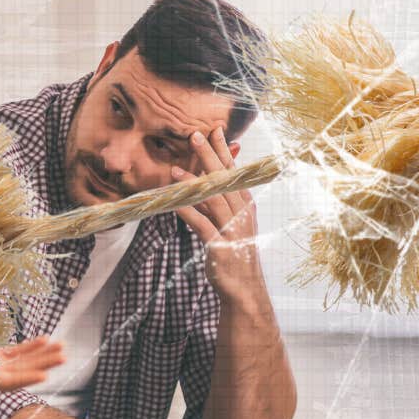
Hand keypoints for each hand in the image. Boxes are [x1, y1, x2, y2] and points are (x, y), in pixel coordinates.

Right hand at [0, 336, 64, 391]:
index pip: (6, 382)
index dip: (25, 379)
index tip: (43, 376)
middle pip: (22, 371)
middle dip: (43, 364)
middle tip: (64, 357)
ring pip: (23, 361)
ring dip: (43, 355)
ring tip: (63, 348)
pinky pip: (16, 352)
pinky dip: (31, 346)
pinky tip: (46, 339)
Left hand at [170, 127, 263, 303]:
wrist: (243, 288)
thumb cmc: (235, 253)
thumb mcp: (230, 223)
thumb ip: (219, 202)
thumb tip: (204, 180)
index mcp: (245, 205)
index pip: (234, 172)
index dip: (224, 150)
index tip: (214, 130)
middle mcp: (242, 213)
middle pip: (224, 179)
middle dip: (209, 155)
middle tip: (195, 135)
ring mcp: (232, 228)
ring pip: (213, 198)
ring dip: (193, 181)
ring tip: (175, 168)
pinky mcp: (219, 245)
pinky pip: (201, 223)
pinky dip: (186, 211)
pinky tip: (172, 202)